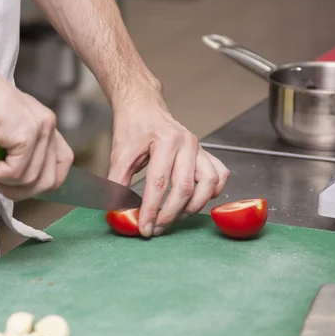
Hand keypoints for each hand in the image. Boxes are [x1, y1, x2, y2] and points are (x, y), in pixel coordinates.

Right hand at [0, 67, 73, 200]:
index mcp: (47, 124)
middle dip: (23, 191)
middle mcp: (49, 126)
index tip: (19, 185)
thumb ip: (18, 146)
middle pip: (50, 178)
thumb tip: (16, 177)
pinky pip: (15, 172)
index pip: (63, 162)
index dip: (44, 181)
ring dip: (4, 183)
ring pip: (31, 179)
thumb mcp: (7, 127)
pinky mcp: (26, 136)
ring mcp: (40, 131)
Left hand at [108, 98, 229, 237]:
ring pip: (208, 184)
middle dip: (170, 214)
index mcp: (165, 141)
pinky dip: (212, 192)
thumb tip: (115, 209)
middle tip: (155, 228)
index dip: (151, 209)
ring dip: (193, 206)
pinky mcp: (205, 153)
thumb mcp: (120, 154)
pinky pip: (219, 176)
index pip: (159, 183)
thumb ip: (117, 182)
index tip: (144, 227)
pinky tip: (196, 200)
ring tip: (175, 216)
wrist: (143, 107)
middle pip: (185, 188)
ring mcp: (199, 148)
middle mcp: (187, 144)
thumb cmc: (133, 127)